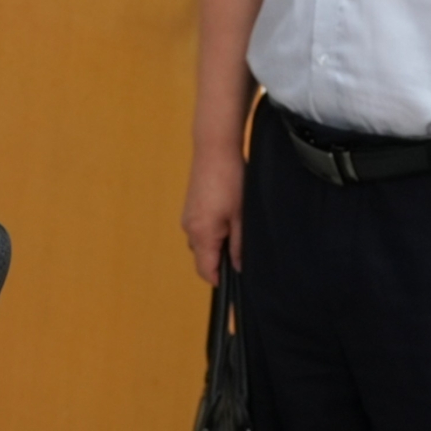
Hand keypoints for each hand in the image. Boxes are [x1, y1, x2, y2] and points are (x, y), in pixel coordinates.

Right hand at [182, 150, 243, 282]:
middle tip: (242, 251)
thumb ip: (239, 245)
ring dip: (217, 245)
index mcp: (202, 234)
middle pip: (202, 259)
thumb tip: (238, 267)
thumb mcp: (242, 216)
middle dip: (220, 261)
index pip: (206, 271)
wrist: (215, 148)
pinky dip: (212, 232)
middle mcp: (189, 228)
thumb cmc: (230, 179)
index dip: (220, 280)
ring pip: (202, 244)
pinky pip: (199, 230)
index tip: (236, 281)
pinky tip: (228, 217)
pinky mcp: (190, 208)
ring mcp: (187, 217)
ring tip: (237, 229)